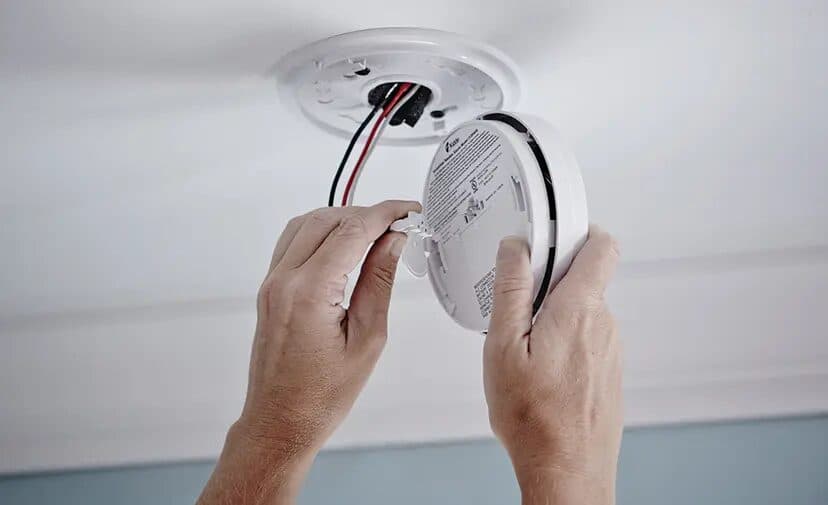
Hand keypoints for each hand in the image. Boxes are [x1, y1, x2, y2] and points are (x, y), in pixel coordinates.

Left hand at [198, 200, 419, 504]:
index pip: (352, 231)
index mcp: (310, 292)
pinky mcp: (269, 289)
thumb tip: (393, 241)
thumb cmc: (322, 394)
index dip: (386, 214)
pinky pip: (292, 242)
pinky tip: (344, 246)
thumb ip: (379, 281)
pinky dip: (320, 233)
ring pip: (307, 224)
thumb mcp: (368, 338)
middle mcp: (284, 280)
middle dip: (366, 214)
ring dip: (342, 219)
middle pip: (328, 219)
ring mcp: (272, 283)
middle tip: (399, 225)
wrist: (281, 420)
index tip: (408, 210)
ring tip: (375, 234)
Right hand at [484, 226, 621, 504]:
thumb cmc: (534, 419)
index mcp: (579, 311)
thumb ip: (512, 291)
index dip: (579, 230)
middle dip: (551, 281)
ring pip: (582, 310)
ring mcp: (610, 350)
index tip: (551, 234)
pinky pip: (586, 338)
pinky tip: (539, 369)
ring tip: (524, 347)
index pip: (601, 246)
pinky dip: (562, 340)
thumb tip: (515, 250)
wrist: (567, 472)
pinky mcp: (608, 371)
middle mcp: (604, 325)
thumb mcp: (504, 347)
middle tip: (518, 305)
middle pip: (585, 278)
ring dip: (554, 314)